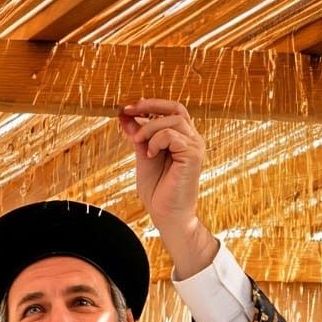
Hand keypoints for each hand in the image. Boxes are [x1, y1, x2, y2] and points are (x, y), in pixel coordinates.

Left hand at [119, 99, 217, 278]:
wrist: (166, 216)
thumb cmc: (158, 191)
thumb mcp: (143, 157)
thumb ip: (138, 137)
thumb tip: (125, 116)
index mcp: (183, 138)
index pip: (171, 110)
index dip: (150, 104)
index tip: (127, 108)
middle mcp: (193, 139)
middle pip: (175, 108)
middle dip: (149, 106)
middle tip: (127, 111)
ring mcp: (195, 147)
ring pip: (173, 120)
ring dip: (150, 128)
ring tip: (138, 143)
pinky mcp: (193, 156)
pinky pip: (172, 135)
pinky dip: (157, 141)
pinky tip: (150, 154)